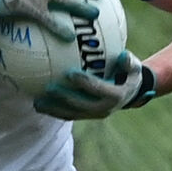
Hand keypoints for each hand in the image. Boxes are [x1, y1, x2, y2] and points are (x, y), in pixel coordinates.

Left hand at [33, 50, 156, 119]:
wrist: (130, 93)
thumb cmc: (128, 73)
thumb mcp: (134, 66)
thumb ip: (129, 61)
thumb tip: (123, 55)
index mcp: (116, 96)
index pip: (99, 90)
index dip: (85, 83)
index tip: (70, 74)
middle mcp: (104, 109)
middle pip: (81, 105)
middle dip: (64, 98)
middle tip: (48, 88)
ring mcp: (94, 114)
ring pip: (72, 114)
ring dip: (54, 109)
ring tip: (37, 102)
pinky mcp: (85, 116)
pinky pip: (68, 115)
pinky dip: (54, 111)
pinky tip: (38, 103)